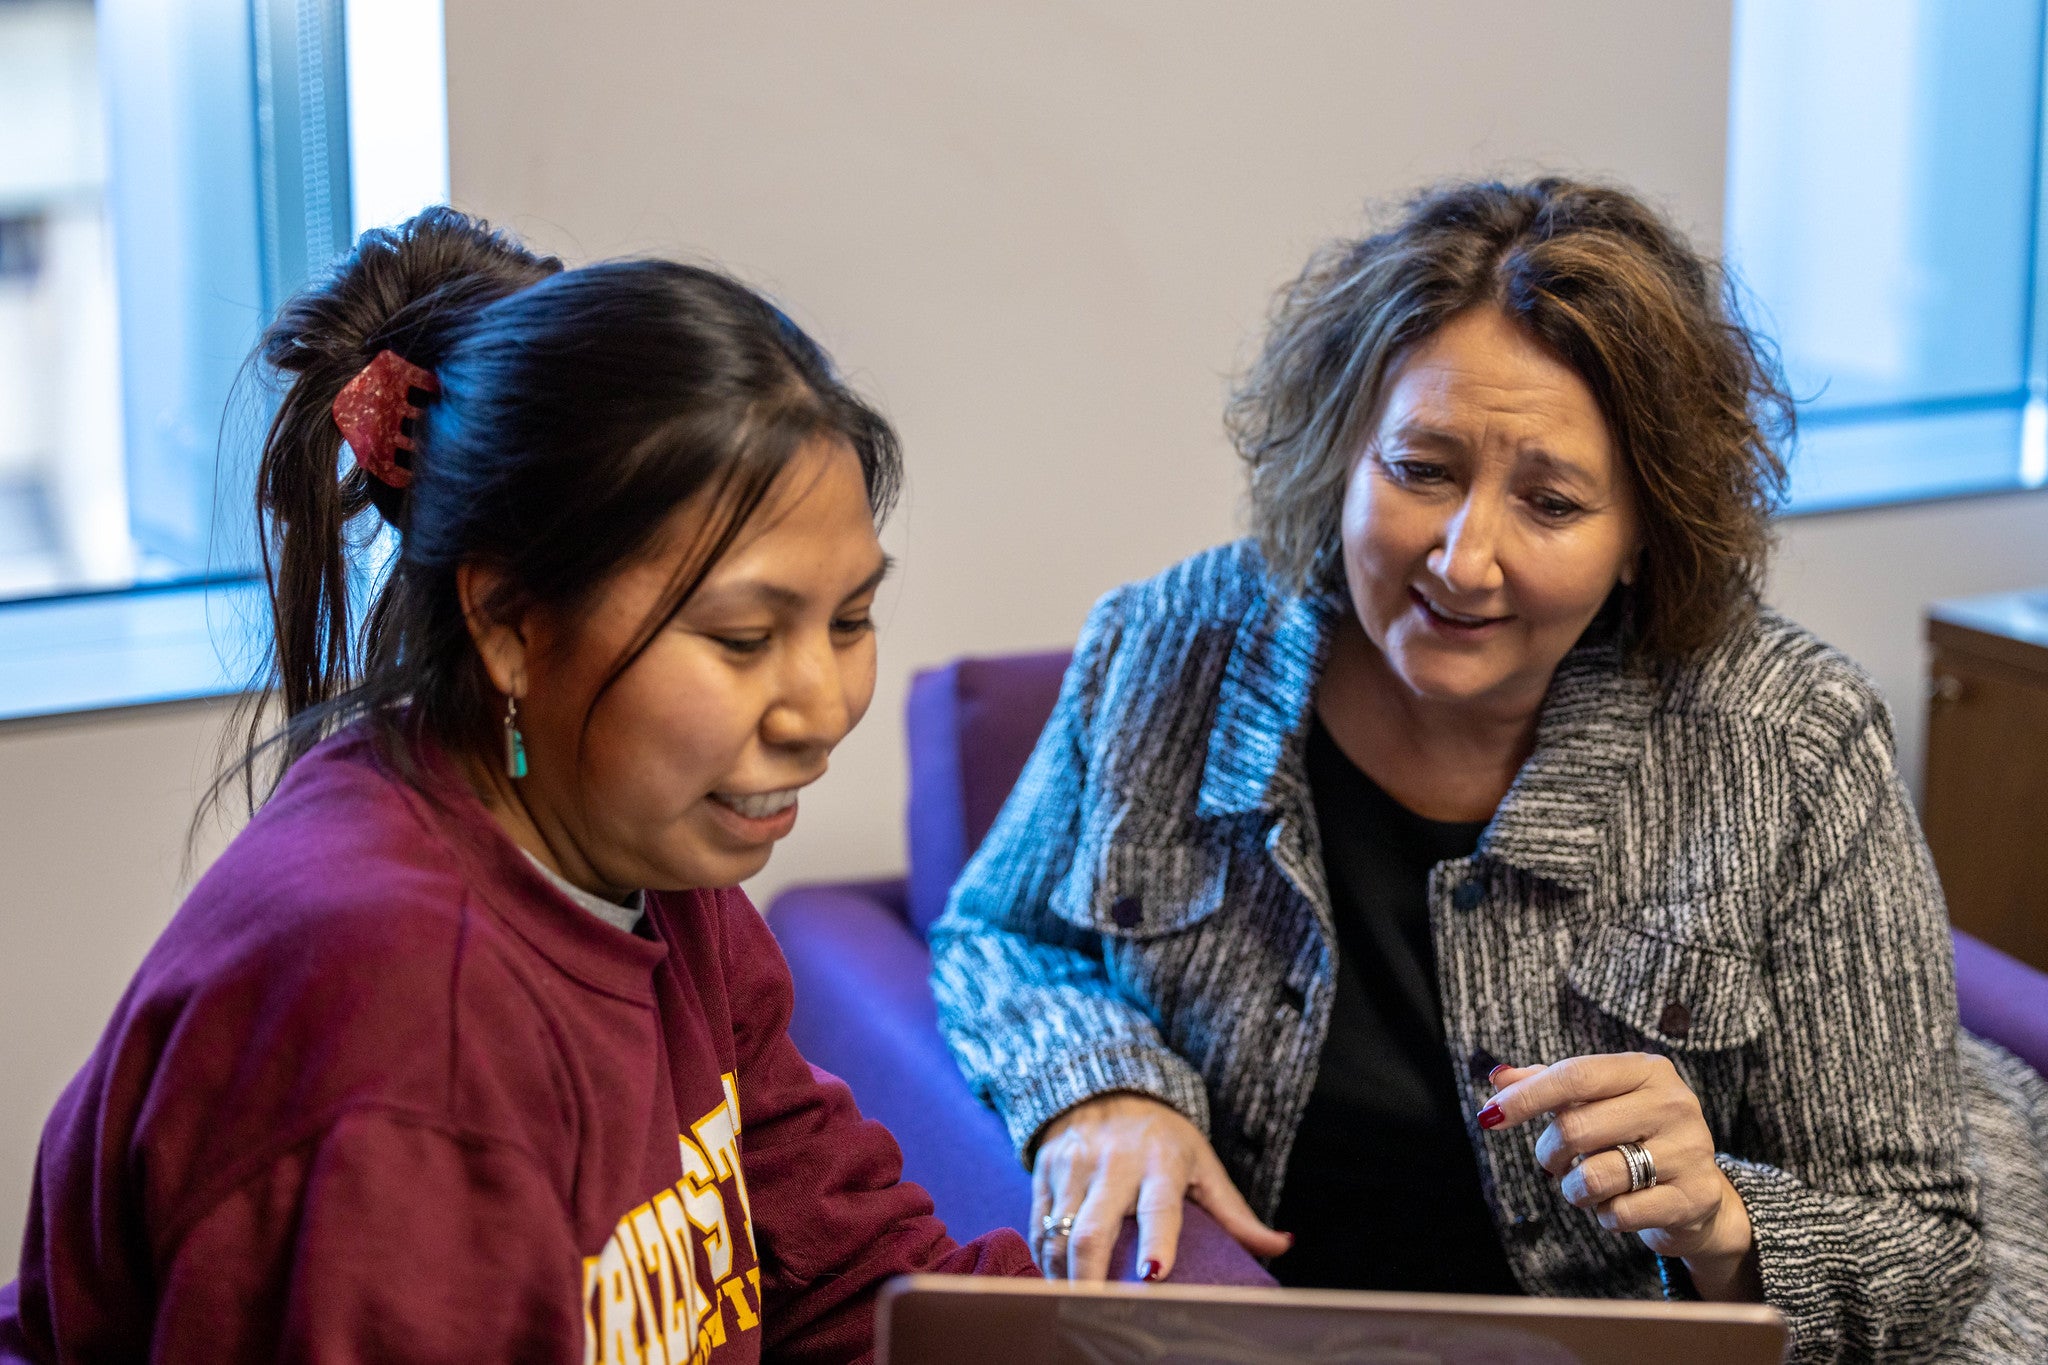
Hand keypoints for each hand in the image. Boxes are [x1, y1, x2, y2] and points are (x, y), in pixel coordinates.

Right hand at [1030, 1093, 1291, 1280]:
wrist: (1106, 1084)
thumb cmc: (1163, 1136)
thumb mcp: (1202, 1164)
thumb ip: (1235, 1212)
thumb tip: (1282, 1246)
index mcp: (1160, 1161)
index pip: (1158, 1207)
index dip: (1157, 1241)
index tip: (1154, 1275)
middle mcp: (1113, 1162)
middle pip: (1092, 1230)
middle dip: (1090, 1277)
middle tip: (1095, 1313)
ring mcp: (1074, 1165)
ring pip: (1058, 1232)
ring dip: (1063, 1276)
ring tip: (1074, 1306)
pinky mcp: (1045, 1170)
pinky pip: (1039, 1225)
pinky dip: (1046, 1260)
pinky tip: (1057, 1281)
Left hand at [1481, 1054, 1760, 1301]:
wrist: (1698, 1194)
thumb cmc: (1634, 1138)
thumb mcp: (1597, 1102)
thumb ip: (1547, 1085)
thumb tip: (1498, 1076)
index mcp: (1647, 1070)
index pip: (1575, 1075)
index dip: (1527, 1097)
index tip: (1489, 1116)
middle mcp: (1674, 1103)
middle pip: (1577, 1128)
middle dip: (1550, 1152)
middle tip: (1554, 1161)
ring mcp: (1690, 1150)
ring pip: (1594, 1176)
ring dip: (1574, 1188)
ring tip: (1587, 1185)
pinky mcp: (1694, 1197)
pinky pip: (1619, 1213)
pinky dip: (1605, 1216)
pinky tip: (1620, 1205)